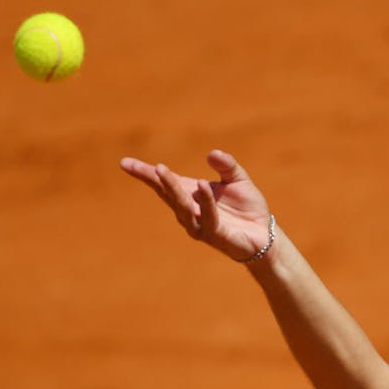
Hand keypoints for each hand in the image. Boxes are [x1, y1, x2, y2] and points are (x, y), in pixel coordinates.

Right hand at [120, 149, 272, 261]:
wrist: (264, 235)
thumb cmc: (247, 209)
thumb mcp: (238, 180)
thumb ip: (226, 166)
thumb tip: (212, 153)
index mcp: (190, 196)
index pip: (163, 183)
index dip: (145, 173)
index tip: (124, 162)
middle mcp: (190, 212)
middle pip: (167, 194)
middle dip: (154, 180)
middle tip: (145, 165)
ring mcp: (200, 226)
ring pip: (182, 207)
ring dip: (172, 189)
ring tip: (162, 171)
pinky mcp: (217, 236)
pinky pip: (208, 218)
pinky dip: (205, 202)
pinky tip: (202, 185)